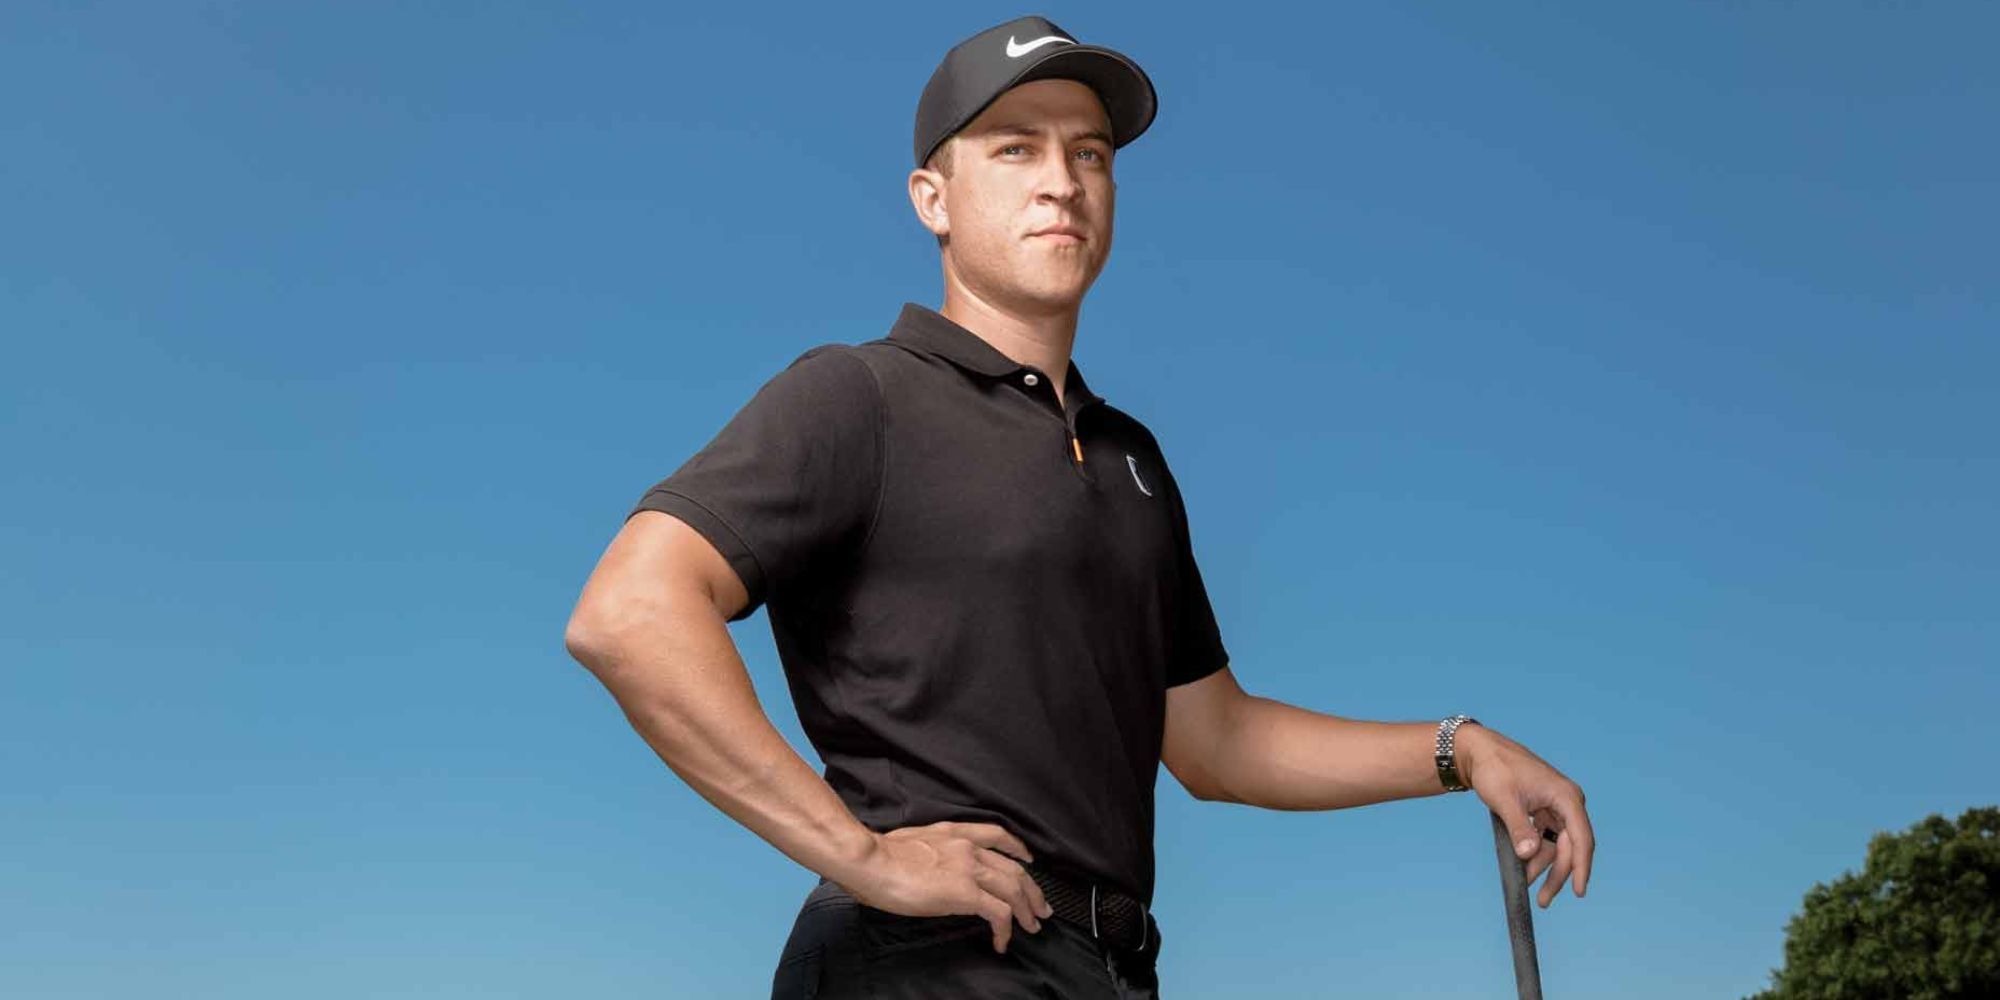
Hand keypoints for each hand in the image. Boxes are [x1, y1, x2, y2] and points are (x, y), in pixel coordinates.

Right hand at [845, 820, 1054, 953]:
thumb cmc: (879, 855)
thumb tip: (935, 869)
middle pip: (1014, 868)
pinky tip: (1002, 941)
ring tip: (1032, 926)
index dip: (1018, 848)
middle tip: (1041, 907)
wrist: (870, 860)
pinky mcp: (965, 893)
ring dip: (1027, 910)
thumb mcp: (914, 842)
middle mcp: (968, 847)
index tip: (1028, 859)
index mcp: (954, 833)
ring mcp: (969, 869)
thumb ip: (933, 851)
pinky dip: (1006, 929)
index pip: (997, 835)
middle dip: (1032, 890)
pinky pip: (999, 913)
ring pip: (1014, 889)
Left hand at [1457, 725, 1594, 907]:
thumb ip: (1519, 829)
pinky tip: (1524, 867)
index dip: (1581, 867)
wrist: (1477, 751)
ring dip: (1543, 866)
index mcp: (1566, 797)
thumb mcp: (1505, 801)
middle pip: (1569, 847)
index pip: (1581, 838)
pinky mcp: (1542, 810)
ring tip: (1524, 884)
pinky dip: (1535, 853)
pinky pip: (1545, 838)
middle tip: (1544, 900)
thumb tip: (1530, 855)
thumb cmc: (1494, 769)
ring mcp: (1554, 806)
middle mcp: (1566, 802)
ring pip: (1556, 845)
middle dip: (1557, 874)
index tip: (1578, 892)